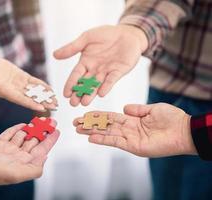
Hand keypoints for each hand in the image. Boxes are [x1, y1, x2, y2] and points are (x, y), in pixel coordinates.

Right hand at [0, 51, 56, 110]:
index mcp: (6, 92)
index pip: (20, 99)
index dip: (31, 103)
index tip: (41, 107)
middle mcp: (14, 90)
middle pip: (30, 98)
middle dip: (43, 102)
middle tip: (55, 107)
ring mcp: (19, 85)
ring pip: (34, 92)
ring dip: (45, 96)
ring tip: (56, 101)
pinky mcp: (22, 78)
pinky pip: (34, 83)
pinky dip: (42, 86)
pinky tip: (50, 89)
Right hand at [0, 120, 59, 188]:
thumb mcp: (19, 174)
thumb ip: (35, 168)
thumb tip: (45, 157)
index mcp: (24, 163)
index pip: (42, 149)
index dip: (50, 140)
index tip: (57, 130)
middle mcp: (18, 156)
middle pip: (34, 140)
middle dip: (43, 130)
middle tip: (50, 120)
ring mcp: (8, 150)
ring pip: (23, 136)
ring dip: (32, 127)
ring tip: (40, 119)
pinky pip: (10, 134)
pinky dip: (16, 128)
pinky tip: (23, 124)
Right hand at [54, 25, 147, 105]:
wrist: (127, 33)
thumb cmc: (105, 34)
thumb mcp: (86, 38)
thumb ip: (72, 47)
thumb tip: (54, 55)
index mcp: (85, 62)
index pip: (75, 76)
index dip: (70, 85)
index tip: (65, 95)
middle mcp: (94, 70)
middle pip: (85, 84)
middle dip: (79, 94)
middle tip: (73, 104)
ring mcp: (107, 72)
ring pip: (97, 85)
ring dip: (91, 94)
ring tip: (84, 103)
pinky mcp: (119, 71)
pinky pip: (111, 80)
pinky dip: (107, 86)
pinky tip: (101, 93)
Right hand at [73, 103, 196, 156]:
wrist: (182, 130)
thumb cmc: (171, 118)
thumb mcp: (152, 108)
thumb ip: (137, 109)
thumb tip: (124, 108)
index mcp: (132, 119)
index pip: (110, 117)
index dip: (97, 115)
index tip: (85, 113)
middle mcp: (128, 129)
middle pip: (105, 125)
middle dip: (90, 124)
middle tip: (76, 122)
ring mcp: (129, 138)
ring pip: (106, 133)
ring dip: (92, 131)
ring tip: (79, 129)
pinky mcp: (132, 146)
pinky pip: (114, 141)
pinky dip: (102, 139)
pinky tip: (91, 137)